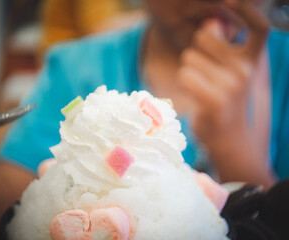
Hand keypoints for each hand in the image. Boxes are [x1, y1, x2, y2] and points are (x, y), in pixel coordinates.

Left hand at [177, 0, 275, 186]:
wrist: (229, 139)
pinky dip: (184, 83)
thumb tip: (209, 21)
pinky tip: (196, 96)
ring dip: (189, 71)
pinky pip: (184, 75)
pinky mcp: (214, 99)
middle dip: (196, 52)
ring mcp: (231, 84)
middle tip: (205, 74)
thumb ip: (223, 47)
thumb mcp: (230, 73)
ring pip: (189, 58)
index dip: (246, 9)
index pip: (258, 26)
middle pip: (202, 37)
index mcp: (252, 60)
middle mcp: (245, 69)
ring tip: (202, 88)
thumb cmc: (224, 101)